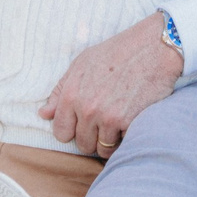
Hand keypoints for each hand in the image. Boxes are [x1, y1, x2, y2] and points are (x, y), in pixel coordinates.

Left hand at [40, 13, 182, 155]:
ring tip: (117, 121)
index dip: (71, 130)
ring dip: (109, 140)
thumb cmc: (117, 52)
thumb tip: (43, 114)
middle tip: (104, 121)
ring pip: (102, 149)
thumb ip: (60, 90)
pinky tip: (131, 119)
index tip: (82, 123)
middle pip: (82, 144)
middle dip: (92, 136)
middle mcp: (86, 109)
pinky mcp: (129, 123)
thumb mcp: (82, 63)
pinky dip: (126, 136)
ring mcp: (108, 118)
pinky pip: (122, 144)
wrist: (153, 47)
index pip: (61, 133)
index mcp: (71, 95)